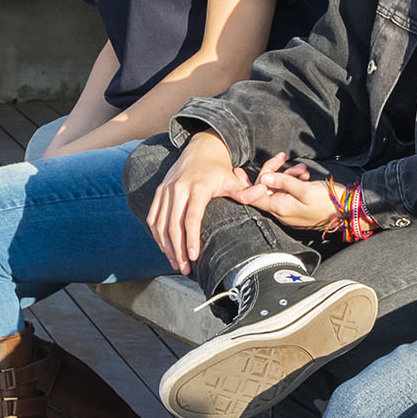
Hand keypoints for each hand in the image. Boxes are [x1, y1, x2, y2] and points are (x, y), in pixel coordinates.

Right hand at [145, 134, 257, 271]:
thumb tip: (263, 193)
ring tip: (174, 263)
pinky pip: (153, 217)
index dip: (191, 239)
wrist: (201, 148)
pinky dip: (156, 234)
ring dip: (166, 246)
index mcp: (197, 188)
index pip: (191, 218)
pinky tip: (164, 247)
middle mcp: (178, 189)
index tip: (193, 257)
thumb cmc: (219, 169)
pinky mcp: (159, 191)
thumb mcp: (233, 179)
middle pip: (173, 225)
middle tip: (184, 269)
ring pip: (160, 224)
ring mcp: (166, 190)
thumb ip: (246, 192)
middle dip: (177, 250)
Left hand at [244, 154, 345, 231]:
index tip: (237, 171)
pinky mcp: (297, 208)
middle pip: (266, 189)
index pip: (254, 196)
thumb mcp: (304, 189)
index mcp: (280, 208)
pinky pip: (288, 193)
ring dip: (288, 175)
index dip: (244, 183)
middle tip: (281, 157)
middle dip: (274, 172)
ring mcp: (289, 211)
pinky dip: (294, 182)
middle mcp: (281, 211)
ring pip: (279, 189)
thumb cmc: (327, 201)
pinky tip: (305, 176)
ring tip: (303, 170)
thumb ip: (283, 183)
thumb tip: (264, 178)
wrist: (347, 211)